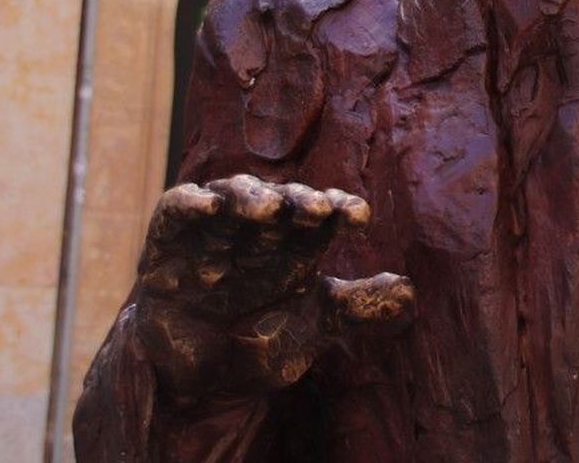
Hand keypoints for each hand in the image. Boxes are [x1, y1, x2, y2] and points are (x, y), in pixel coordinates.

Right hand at [132, 175, 413, 405]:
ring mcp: (214, 233)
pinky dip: (190, 203)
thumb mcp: (311, 330)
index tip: (359, 216)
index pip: (324, 215)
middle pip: (282, 201)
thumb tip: (409, 292)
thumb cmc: (258, 345)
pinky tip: (208, 206)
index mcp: (297, 245)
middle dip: (299, 202)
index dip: (340, 210)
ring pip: (233, 196)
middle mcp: (258, 231)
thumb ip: (354, 308)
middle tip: (316, 209)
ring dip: (251, 198)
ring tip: (268, 209)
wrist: (196, 383)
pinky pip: (176, 210)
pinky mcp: (168, 243)